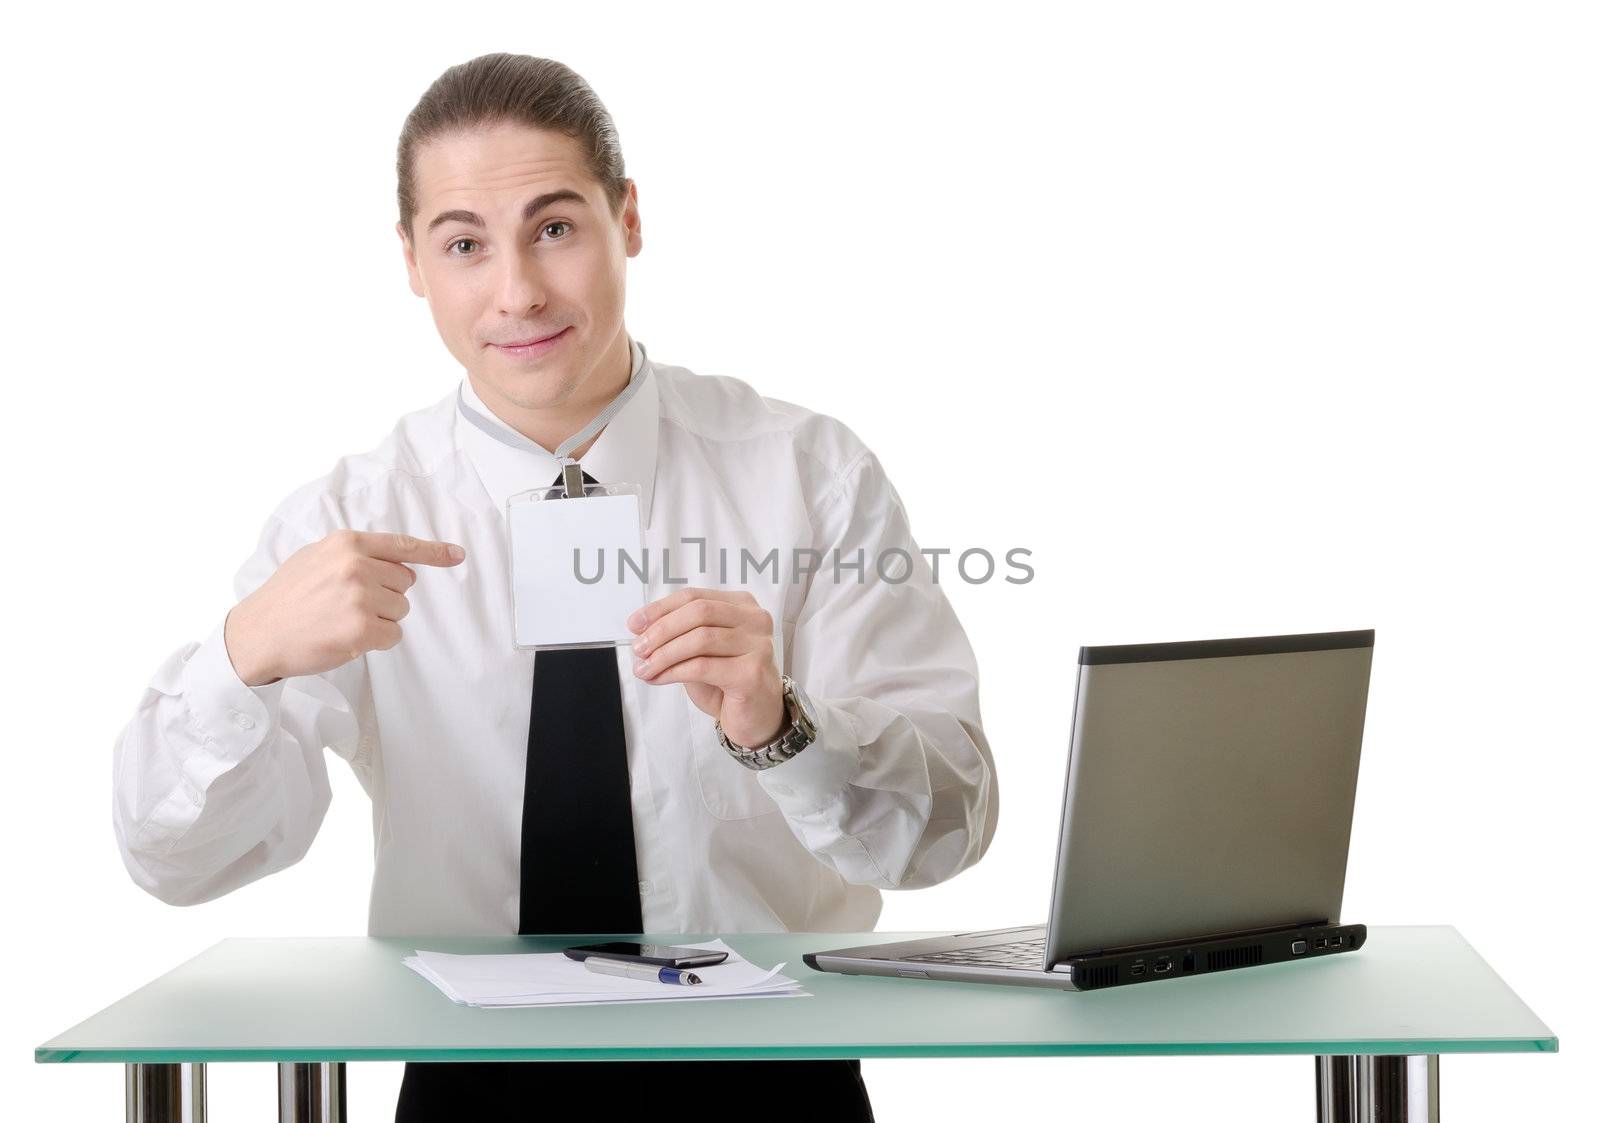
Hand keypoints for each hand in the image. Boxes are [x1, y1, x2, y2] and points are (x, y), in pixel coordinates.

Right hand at [223, 529, 465, 686]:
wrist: (257, 634)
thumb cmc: (286, 598)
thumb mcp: (316, 558)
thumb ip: (353, 554)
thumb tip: (394, 561)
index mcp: (346, 544)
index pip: (401, 544)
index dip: (434, 551)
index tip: (457, 555)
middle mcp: (356, 566)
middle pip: (405, 582)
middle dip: (386, 595)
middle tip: (348, 604)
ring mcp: (360, 597)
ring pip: (400, 610)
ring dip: (380, 620)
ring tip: (342, 620)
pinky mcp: (361, 629)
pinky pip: (393, 636)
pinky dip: (376, 641)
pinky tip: (347, 637)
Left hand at [627, 587, 786, 747]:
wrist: (756, 718)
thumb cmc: (727, 682)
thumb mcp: (700, 652)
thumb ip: (679, 636)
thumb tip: (641, 630)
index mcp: (743, 605)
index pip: (695, 597)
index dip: (660, 608)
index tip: (634, 624)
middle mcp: (756, 620)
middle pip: (699, 612)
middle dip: (661, 630)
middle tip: (638, 649)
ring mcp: (758, 645)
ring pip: (700, 639)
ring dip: (664, 654)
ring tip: (644, 669)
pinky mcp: (752, 673)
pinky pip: (703, 666)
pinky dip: (674, 672)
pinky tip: (659, 679)